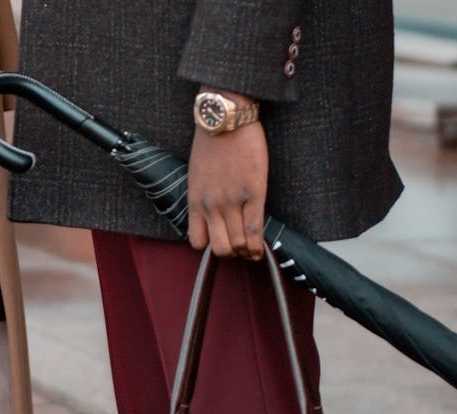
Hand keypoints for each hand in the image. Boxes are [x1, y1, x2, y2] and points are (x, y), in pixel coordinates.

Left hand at [188, 115, 267, 260]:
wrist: (226, 117)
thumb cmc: (212, 141)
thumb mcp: (196, 174)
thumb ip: (203, 197)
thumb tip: (212, 216)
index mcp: (196, 201)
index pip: (198, 242)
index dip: (211, 246)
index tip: (221, 242)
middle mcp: (212, 205)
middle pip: (221, 249)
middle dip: (231, 253)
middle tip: (239, 246)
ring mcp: (232, 201)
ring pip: (238, 244)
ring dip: (246, 251)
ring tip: (252, 247)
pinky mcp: (253, 193)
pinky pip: (254, 230)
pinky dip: (258, 245)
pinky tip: (260, 248)